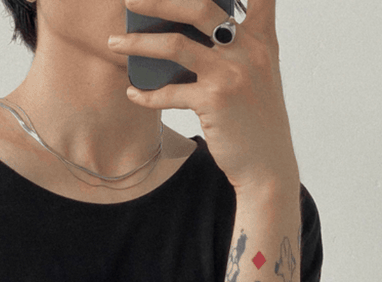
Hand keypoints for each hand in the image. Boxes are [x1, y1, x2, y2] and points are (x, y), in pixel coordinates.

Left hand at [108, 0, 298, 193]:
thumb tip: (186, 36)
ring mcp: (231, 74)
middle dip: (160, 1)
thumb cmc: (256, 121)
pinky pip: (170, 92)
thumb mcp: (259, 76)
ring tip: (114, 44)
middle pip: (199, 8)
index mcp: (262, 39)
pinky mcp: (214, 101)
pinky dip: (146, 94)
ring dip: (138, 43)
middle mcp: (248, 50)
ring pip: (175, 45)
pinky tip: (132, 94)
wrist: (267, 164)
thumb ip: (237, 48)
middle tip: (130, 2)